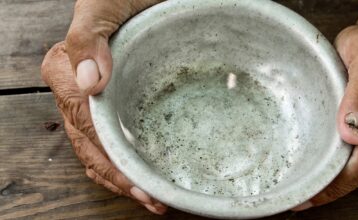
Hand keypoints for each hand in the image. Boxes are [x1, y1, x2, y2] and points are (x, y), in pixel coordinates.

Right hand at [41, 0, 166, 214]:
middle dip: (119, 178)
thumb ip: (88, 39)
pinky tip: (141, 176)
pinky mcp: (112, 101)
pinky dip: (123, 163)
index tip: (137, 182)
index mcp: (65, 72)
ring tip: (151, 198)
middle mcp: (76, 91)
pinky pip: (110, 139)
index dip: (110, 160)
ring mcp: (94, 100)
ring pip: (99, 149)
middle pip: (91, 147)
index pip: (86, 126)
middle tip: (152, 200)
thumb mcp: (102, 7)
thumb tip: (91, 84)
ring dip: (122, 178)